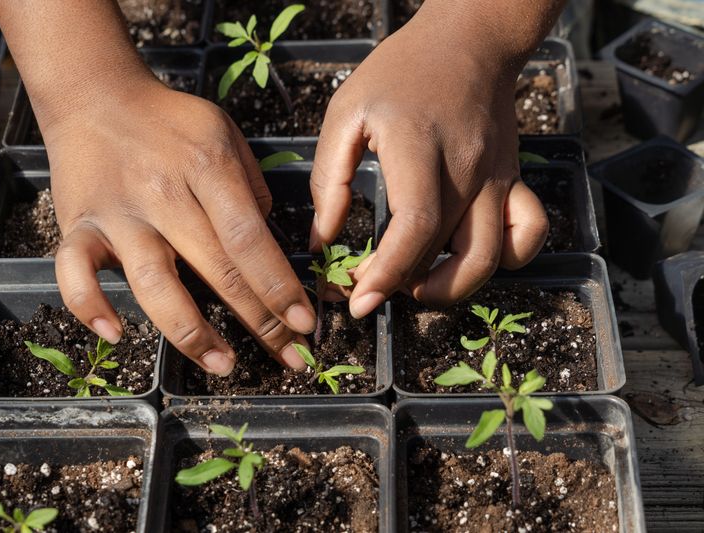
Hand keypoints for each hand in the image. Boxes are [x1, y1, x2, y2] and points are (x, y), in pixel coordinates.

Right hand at [39, 76, 315, 375]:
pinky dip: (89, 308)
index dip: (280, 287)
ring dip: (193, 334)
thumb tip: (269, 248)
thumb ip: (251, 189)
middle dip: (260, 322)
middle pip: (216, 269)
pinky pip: (74, 274)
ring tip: (225, 366)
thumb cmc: (171, 122)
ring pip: (155, 285)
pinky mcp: (76, 225)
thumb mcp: (225, 135)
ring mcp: (117, 213)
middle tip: (290, 359)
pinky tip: (116, 336)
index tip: (307, 325)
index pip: (250, 240)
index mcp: (207, 167)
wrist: (95, 95)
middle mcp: (163, 193)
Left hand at [310, 1, 550, 316]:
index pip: (414, 227)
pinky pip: (528, 232)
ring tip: (417, 285)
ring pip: (491, 256)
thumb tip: (323, 240)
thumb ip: (329, 179)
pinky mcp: (513, 179)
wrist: (469, 40)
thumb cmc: (400, 73)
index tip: (361, 302)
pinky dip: (506, 259)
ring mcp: (497, 176)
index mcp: (419, 147)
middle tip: (375, 288)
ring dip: (454, 287)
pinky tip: (469, 256)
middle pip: (446, 251)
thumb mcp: (346, 112)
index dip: (387, 274)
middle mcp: (467, 168)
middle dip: (406, 286)